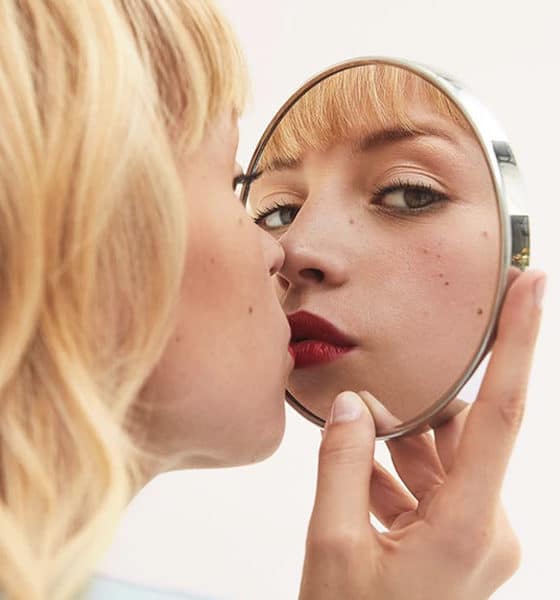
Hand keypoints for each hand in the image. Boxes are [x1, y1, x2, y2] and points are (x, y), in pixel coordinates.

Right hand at [299, 270, 544, 599]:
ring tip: (356, 440)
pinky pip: (432, 485)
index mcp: (466, 529)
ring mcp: (476, 538)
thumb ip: (343, 464)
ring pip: (443, 460)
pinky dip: (397, 472)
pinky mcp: (460, 543)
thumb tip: (354, 405)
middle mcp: (486, 528)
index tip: (535, 287)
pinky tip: (361, 470)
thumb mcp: (333, 545)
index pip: (500, 414)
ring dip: (399, 445)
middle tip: (370, 403)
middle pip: (459, 437)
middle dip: (414, 414)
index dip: (519, 344)